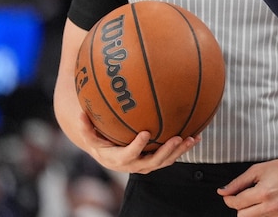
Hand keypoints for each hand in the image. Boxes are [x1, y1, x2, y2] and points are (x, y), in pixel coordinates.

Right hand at [77, 111, 196, 173]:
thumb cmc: (99, 141)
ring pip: (166, 161)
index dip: (137, 146)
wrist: (109, 155)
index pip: (129, 155)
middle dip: (166, 151)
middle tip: (177, 138)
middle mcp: (134, 165)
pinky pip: (172, 157)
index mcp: (118, 159)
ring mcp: (147, 165)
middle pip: (153, 162)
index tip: (145, 133)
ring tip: (192, 138)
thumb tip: (81, 112)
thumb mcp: (90, 136)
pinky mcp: (156, 161)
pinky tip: (196, 136)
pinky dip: (184, 148)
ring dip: (180, 151)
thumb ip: (86, 126)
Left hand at [218, 153, 277, 215]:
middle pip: (242, 216)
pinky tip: (268, 206)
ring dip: (252, 212)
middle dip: (241, 207)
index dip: (229, 199)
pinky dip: (264, 215)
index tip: (230, 196)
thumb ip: (238, 182)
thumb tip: (222, 191)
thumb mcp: (258, 170)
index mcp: (263, 192)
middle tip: (247, 197)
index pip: (236, 204)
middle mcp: (271, 206)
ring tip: (260, 200)